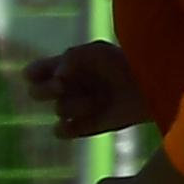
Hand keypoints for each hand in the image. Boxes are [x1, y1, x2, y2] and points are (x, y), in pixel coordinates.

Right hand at [23, 40, 149, 139]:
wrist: (150, 85)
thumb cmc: (122, 63)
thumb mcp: (95, 52)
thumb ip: (70, 59)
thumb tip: (57, 79)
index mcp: (65, 67)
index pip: (33, 73)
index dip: (35, 74)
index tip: (52, 72)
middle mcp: (67, 88)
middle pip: (35, 93)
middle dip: (45, 90)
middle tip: (61, 86)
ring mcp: (76, 108)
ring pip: (57, 110)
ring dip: (74, 105)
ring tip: (96, 101)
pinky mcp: (85, 126)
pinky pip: (60, 131)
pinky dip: (66, 128)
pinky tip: (80, 122)